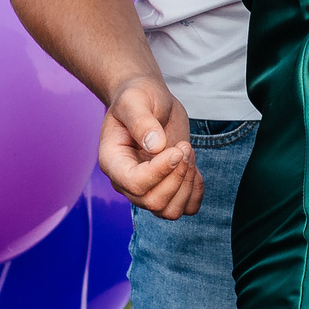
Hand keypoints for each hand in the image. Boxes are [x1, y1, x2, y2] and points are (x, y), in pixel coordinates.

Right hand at [99, 74, 201, 218]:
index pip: (134, 184)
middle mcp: (127, 181)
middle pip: (153, 202)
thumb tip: (155, 146)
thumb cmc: (137, 97)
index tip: (176, 149)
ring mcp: (147, 187)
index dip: (160, 171)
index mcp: (113, 161)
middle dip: (177, 176)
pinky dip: (196, 192)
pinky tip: (194, 167)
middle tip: (184, 146)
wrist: (147, 100)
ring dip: (187, 185)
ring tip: (188, 153)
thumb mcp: (135, 100)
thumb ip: (142, 121)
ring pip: (169, 211)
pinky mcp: (167, 187)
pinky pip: (185, 208)